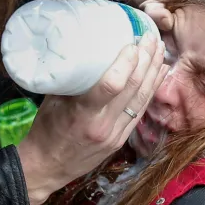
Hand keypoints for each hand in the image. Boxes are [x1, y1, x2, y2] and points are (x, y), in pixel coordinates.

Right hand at [16, 33, 168, 204]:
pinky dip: (152, 89)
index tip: (132, 42)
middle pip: (133, 88)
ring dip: (153, 71)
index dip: (126, 62)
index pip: (111, 85)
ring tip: (159, 49)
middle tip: (151, 37)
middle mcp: (103, 125)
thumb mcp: (52, 101)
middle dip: (145, 60)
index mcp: (83, 115)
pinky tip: (159, 73)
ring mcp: (116, 134)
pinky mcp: (122, 139)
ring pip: (142, 99)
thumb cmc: (45, 131)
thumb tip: (87, 48)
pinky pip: (141, 110)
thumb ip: (72, 78)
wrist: (47, 167)